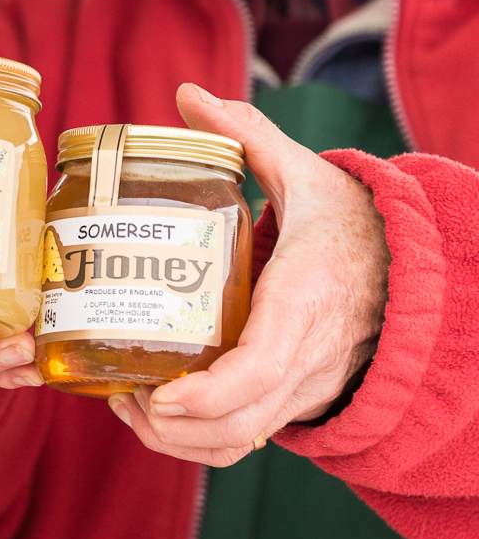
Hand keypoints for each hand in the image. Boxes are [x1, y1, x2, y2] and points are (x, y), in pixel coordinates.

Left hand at [107, 83, 389, 465]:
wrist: (414, 268)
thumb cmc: (355, 222)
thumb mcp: (308, 174)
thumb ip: (249, 138)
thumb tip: (189, 96)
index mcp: (305, 300)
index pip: (264, 365)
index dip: (212, 393)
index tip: (163, 396)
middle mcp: (307, 355)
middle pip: (241, 422)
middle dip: (173, 428)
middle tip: (122, 397)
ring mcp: (304, 385)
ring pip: (242, 442)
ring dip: (180, 442)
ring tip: (128, 406)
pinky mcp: (297, 397)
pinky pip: (250, 437)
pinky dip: (202, 441)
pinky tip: (158, 410)